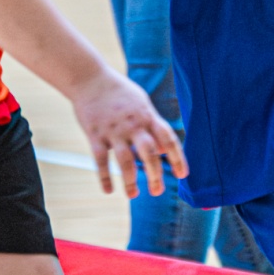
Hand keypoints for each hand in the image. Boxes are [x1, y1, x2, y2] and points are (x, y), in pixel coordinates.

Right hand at [70, 67, 187, 196]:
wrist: (90, 78)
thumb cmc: (120, 93)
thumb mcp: (142, 103)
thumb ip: (153, 126)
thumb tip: (165, 150)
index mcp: (148, 116)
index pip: (168, 139)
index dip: (177, 158)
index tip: (182, 175)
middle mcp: (133, 125)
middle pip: (149, 153)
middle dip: (155, 174)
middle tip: (158, 192)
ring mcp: (114, 130)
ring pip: (125, 160)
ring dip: (130, 180)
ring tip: (133, 195)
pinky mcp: (95, 135)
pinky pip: (101, 160)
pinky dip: (105, 177)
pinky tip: (108, 190)